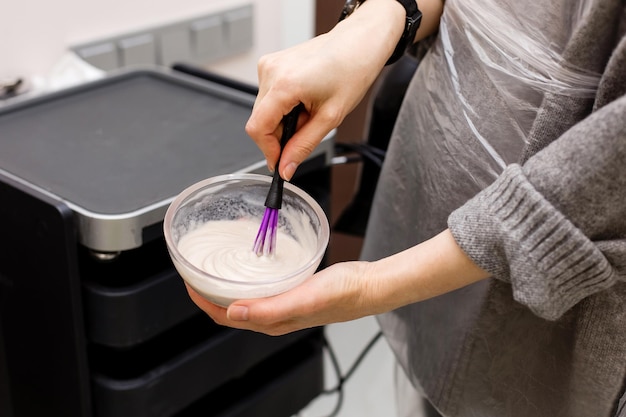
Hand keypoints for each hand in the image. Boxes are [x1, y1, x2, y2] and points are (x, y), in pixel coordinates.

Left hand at [186, 230, 489, 335]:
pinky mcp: (292, 290)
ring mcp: (283, 303)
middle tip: (195, 267)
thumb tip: (234, 312)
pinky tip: (250, 261)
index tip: (187, 279)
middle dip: (208, 291)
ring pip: (244, 297)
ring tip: (215, 263)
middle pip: (230, 308)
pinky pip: (261, 286)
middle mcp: (274, 315)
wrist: (371, 285)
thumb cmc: (344, 293)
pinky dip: (247, 276)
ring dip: (226, 283)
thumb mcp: (304, 298)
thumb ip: (270, 308)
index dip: (202, 300)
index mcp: (272, 321)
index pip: (225, 316)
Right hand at [245, 0, 405, 179]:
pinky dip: (283, 105)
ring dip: (283, 119)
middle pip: (260, 120)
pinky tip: (303, 98)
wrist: (358, 45)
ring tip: (309, 109)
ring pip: (264, 110)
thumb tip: (285, 168)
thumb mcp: (330, 118)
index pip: (257, 128)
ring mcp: (269, 65)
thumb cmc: (351, 72)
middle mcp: (270, 71)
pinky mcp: (271, 63)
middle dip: (280, 134)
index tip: (281, 161)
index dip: (268, 150)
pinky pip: (269, 96)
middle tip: (307, 129)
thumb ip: (303, 146)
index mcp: (284, 84)